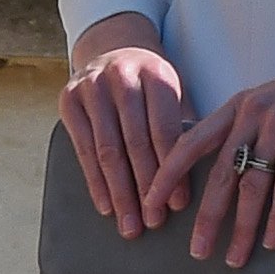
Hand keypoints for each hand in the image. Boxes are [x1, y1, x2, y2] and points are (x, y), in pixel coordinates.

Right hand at [60, 16, 192, 242]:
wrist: (113, 49)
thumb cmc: (151, 84)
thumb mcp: (173, 93)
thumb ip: (185, 127)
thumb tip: (205, 177)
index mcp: (157, 75)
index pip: (166, 130)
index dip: (173, 170)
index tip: (180, 204)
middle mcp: (122, 76)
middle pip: (135, 142)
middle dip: (146, 187)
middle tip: (154, 222)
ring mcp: (92, 87)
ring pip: (108, 150)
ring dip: (120, 192)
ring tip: (131, 224)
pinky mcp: (68, 100)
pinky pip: (83, 149)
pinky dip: (95, 182)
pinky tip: (106, 206)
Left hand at [146, 27, 274, 269]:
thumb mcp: (274, 103)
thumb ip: (249, 129)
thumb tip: (226, 170)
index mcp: (238, 106)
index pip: (190, 143)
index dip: (167, 176)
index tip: (151, 205)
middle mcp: (253, 112)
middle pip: (219, 173)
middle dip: (205, 217)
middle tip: (196, 251)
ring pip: (252, 185)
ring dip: (242, 227)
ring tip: (235, 257)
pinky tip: (271, 240)